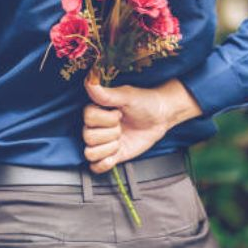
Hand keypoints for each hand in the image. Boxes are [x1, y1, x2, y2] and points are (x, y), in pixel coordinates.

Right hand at [83, 78, 201, 173]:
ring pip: (90, 153)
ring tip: (121, 139)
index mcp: (96, 110)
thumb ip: (106, 93)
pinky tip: (116, 155)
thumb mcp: (127, 95)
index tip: (119, 113)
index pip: (87, 118)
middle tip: (122, 125)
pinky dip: (104, 164)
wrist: (160, 116)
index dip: (106, 119)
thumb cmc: (144, 102)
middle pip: (88, 137)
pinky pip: (96, 167)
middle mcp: (96, 127)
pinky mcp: (111, 156)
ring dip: (109, 148)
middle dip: (111, 133)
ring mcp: (102, 142)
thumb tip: (89, 80)